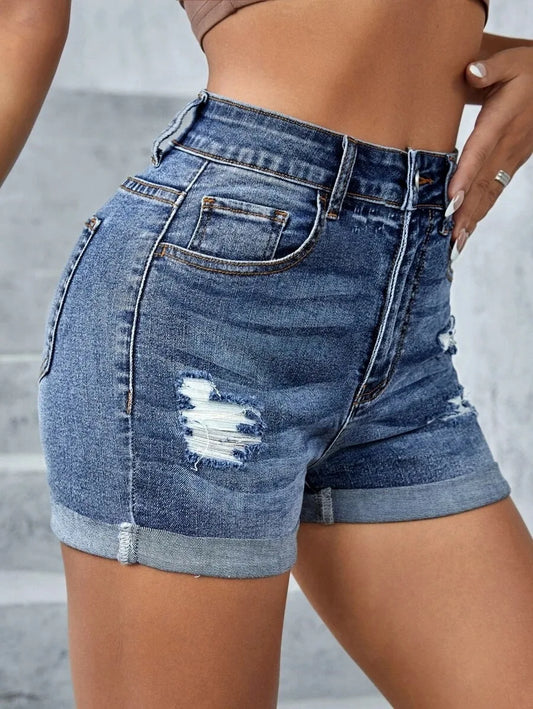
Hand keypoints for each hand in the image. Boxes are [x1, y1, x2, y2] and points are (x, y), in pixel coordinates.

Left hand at [445, 46, 532, 260]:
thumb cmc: (528, 70)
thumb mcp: (512, 61)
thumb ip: (491, 66)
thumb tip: (472, 71)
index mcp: (501, 121)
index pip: (480, 151)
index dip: (465, 176)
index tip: (451, 199)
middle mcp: (507, 146)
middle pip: (482, 183)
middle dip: (466, 211)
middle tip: (449, 237)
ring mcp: (511, 159)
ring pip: (489, 193)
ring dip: (472, 219)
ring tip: (456, 244)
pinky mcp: (511, 165)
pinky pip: (494, 193)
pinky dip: (479, 213)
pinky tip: (466, 231)